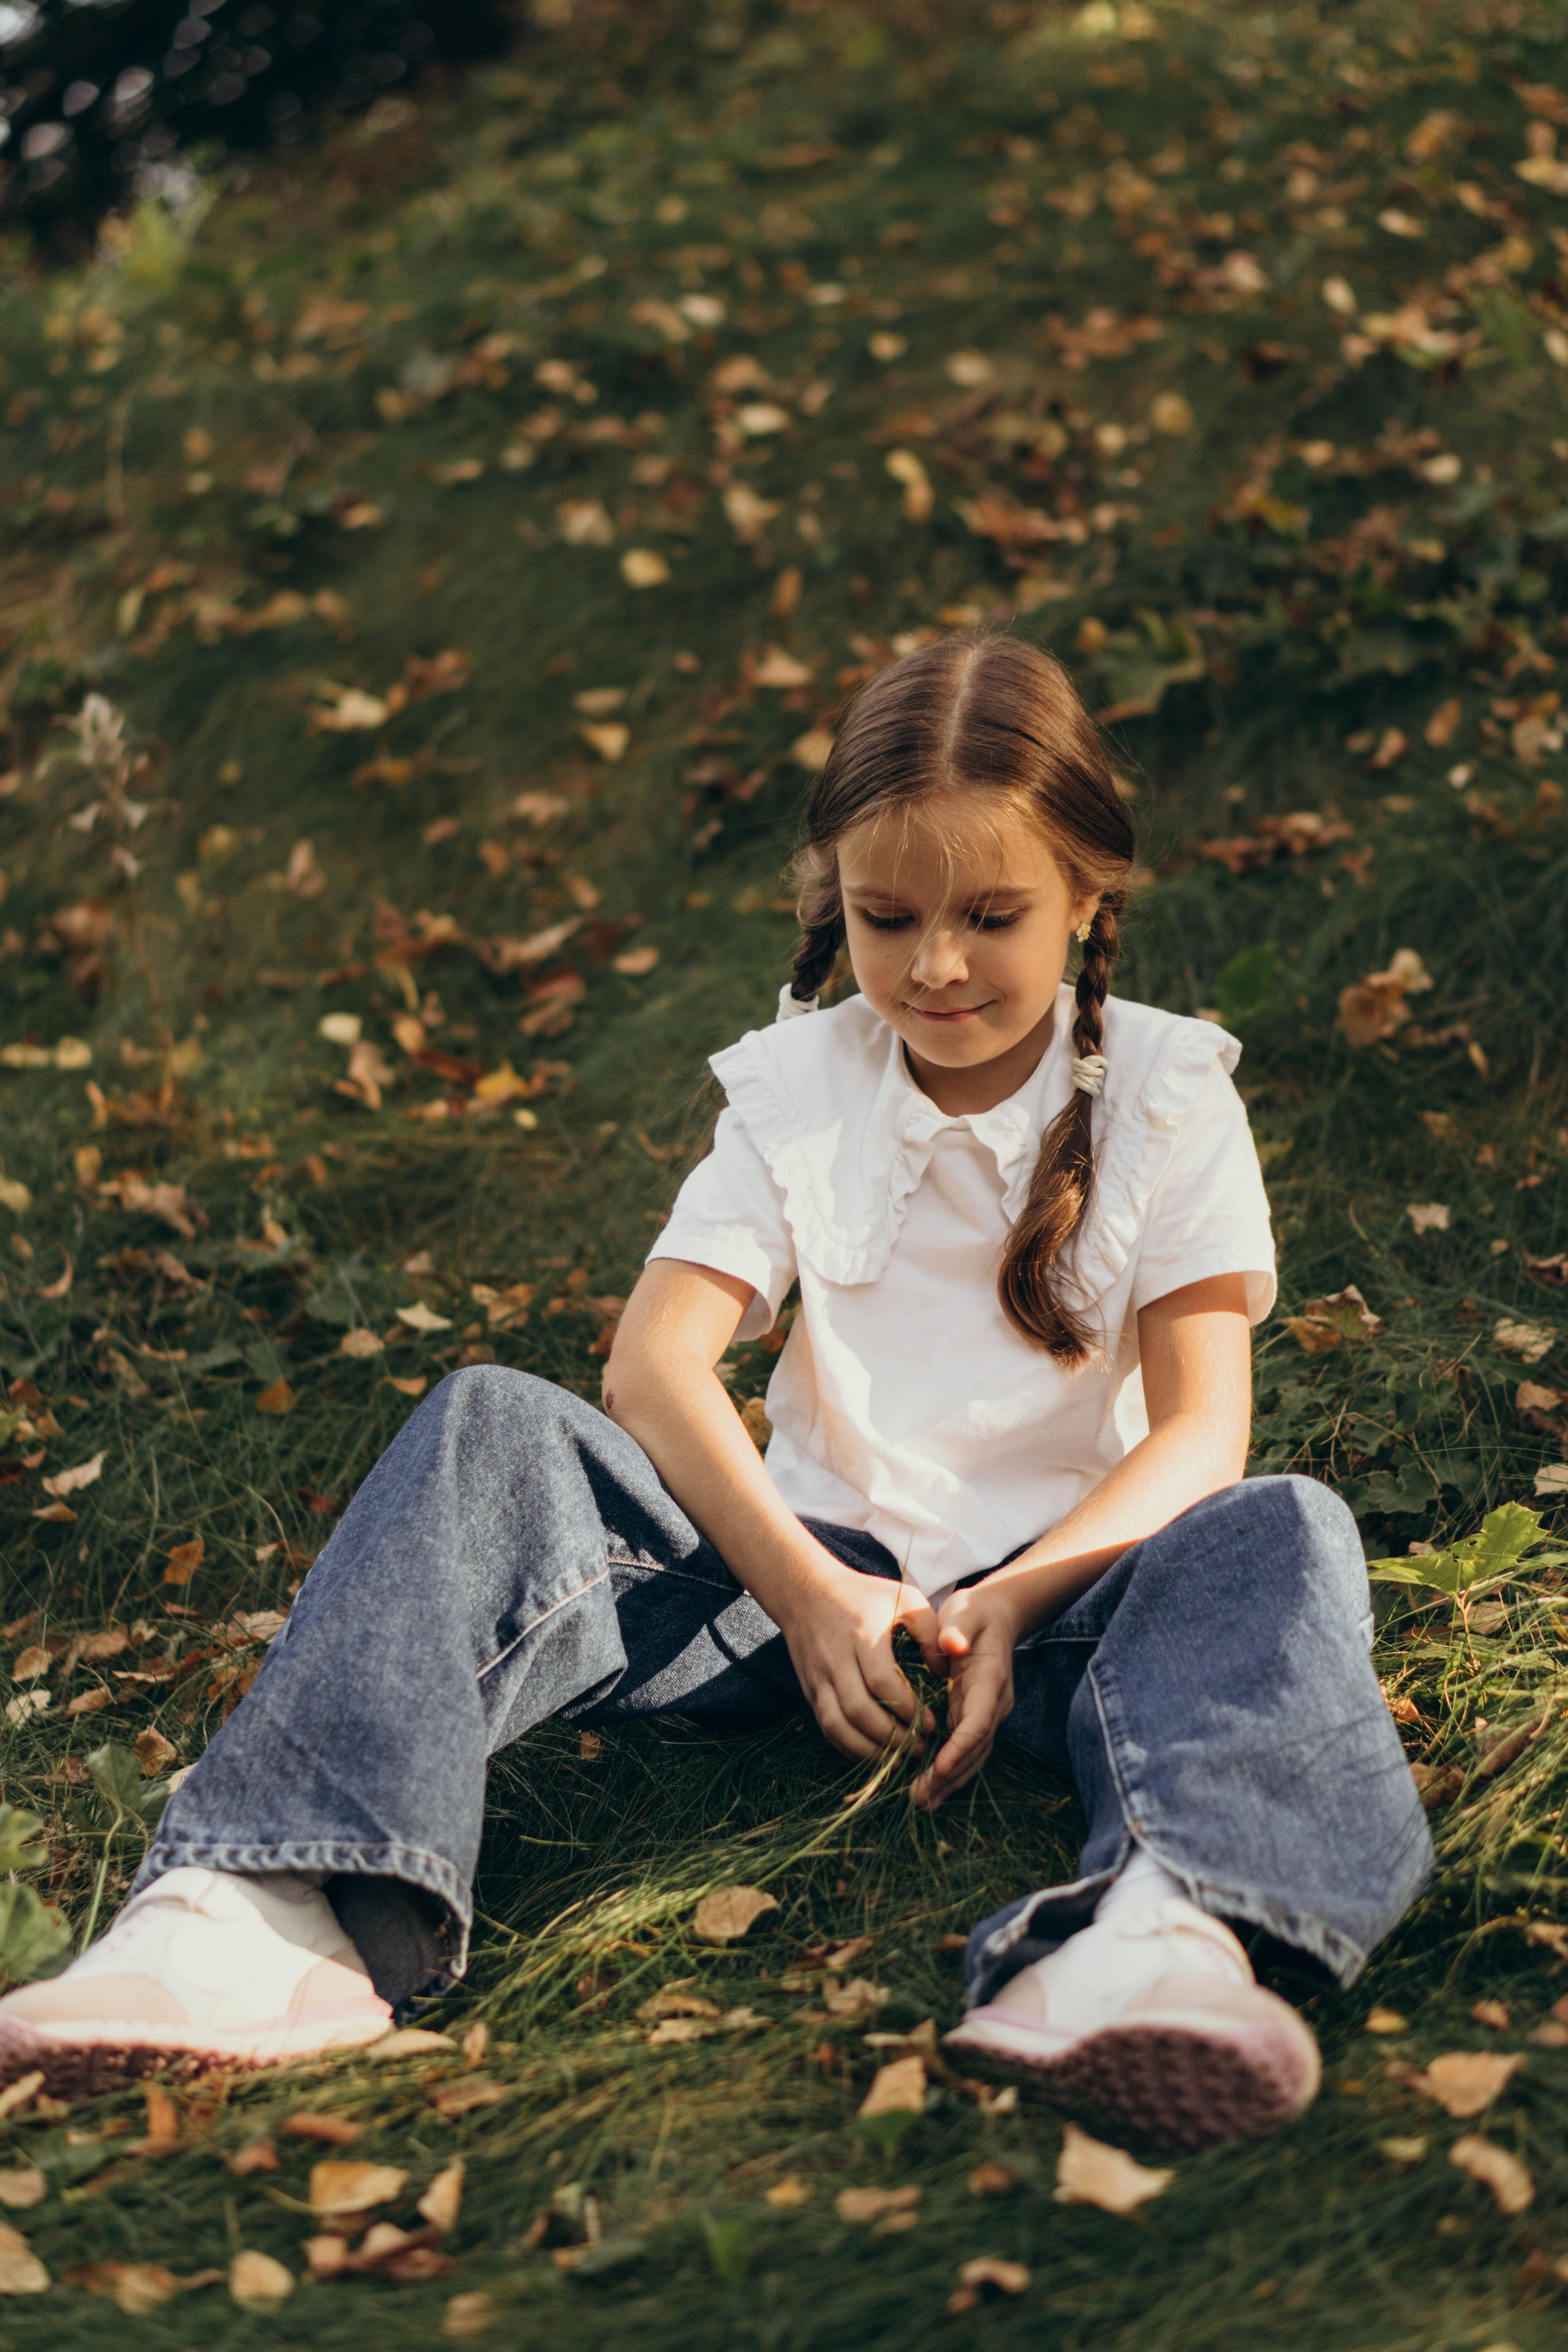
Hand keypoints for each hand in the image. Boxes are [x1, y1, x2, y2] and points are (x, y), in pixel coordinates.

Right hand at [774, 1553, 942, 1763]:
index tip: (931, 1723)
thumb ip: (930, 1632)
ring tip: (898, 1761)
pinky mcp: (809, 1690)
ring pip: (838, 1725)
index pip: (882, 1682)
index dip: (908, 1709)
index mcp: (862, 1636)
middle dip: (892, 1737)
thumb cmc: (863, 1595)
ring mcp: (818, 1677)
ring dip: (868, 1750)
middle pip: (859, 1710)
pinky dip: (848, 1747)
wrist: (805, 1591)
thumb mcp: (904, 1599)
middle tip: (920, 1748)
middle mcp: (835, 1659)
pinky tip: (873, 1754)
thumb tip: (945, 1674)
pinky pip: (827, 1727)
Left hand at [911, 1578, 1024, 1809]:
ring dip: (949, 1781)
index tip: (939, 1767)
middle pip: (976, 1749)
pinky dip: (949, 1772)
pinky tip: (929, 1789)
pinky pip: (965, 1751)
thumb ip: (958, 1628)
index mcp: (990, 1680)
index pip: (978, 1721)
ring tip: (921, 1801)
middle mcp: (993, 1703)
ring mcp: (986, 1713)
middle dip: (951, 1776)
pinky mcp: (974, 1717)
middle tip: (920, 1797)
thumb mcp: (964, 1612)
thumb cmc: (973, 1614)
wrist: (993, 1617)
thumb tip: (952, 1644)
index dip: (960, 1747)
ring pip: (973, 1756)